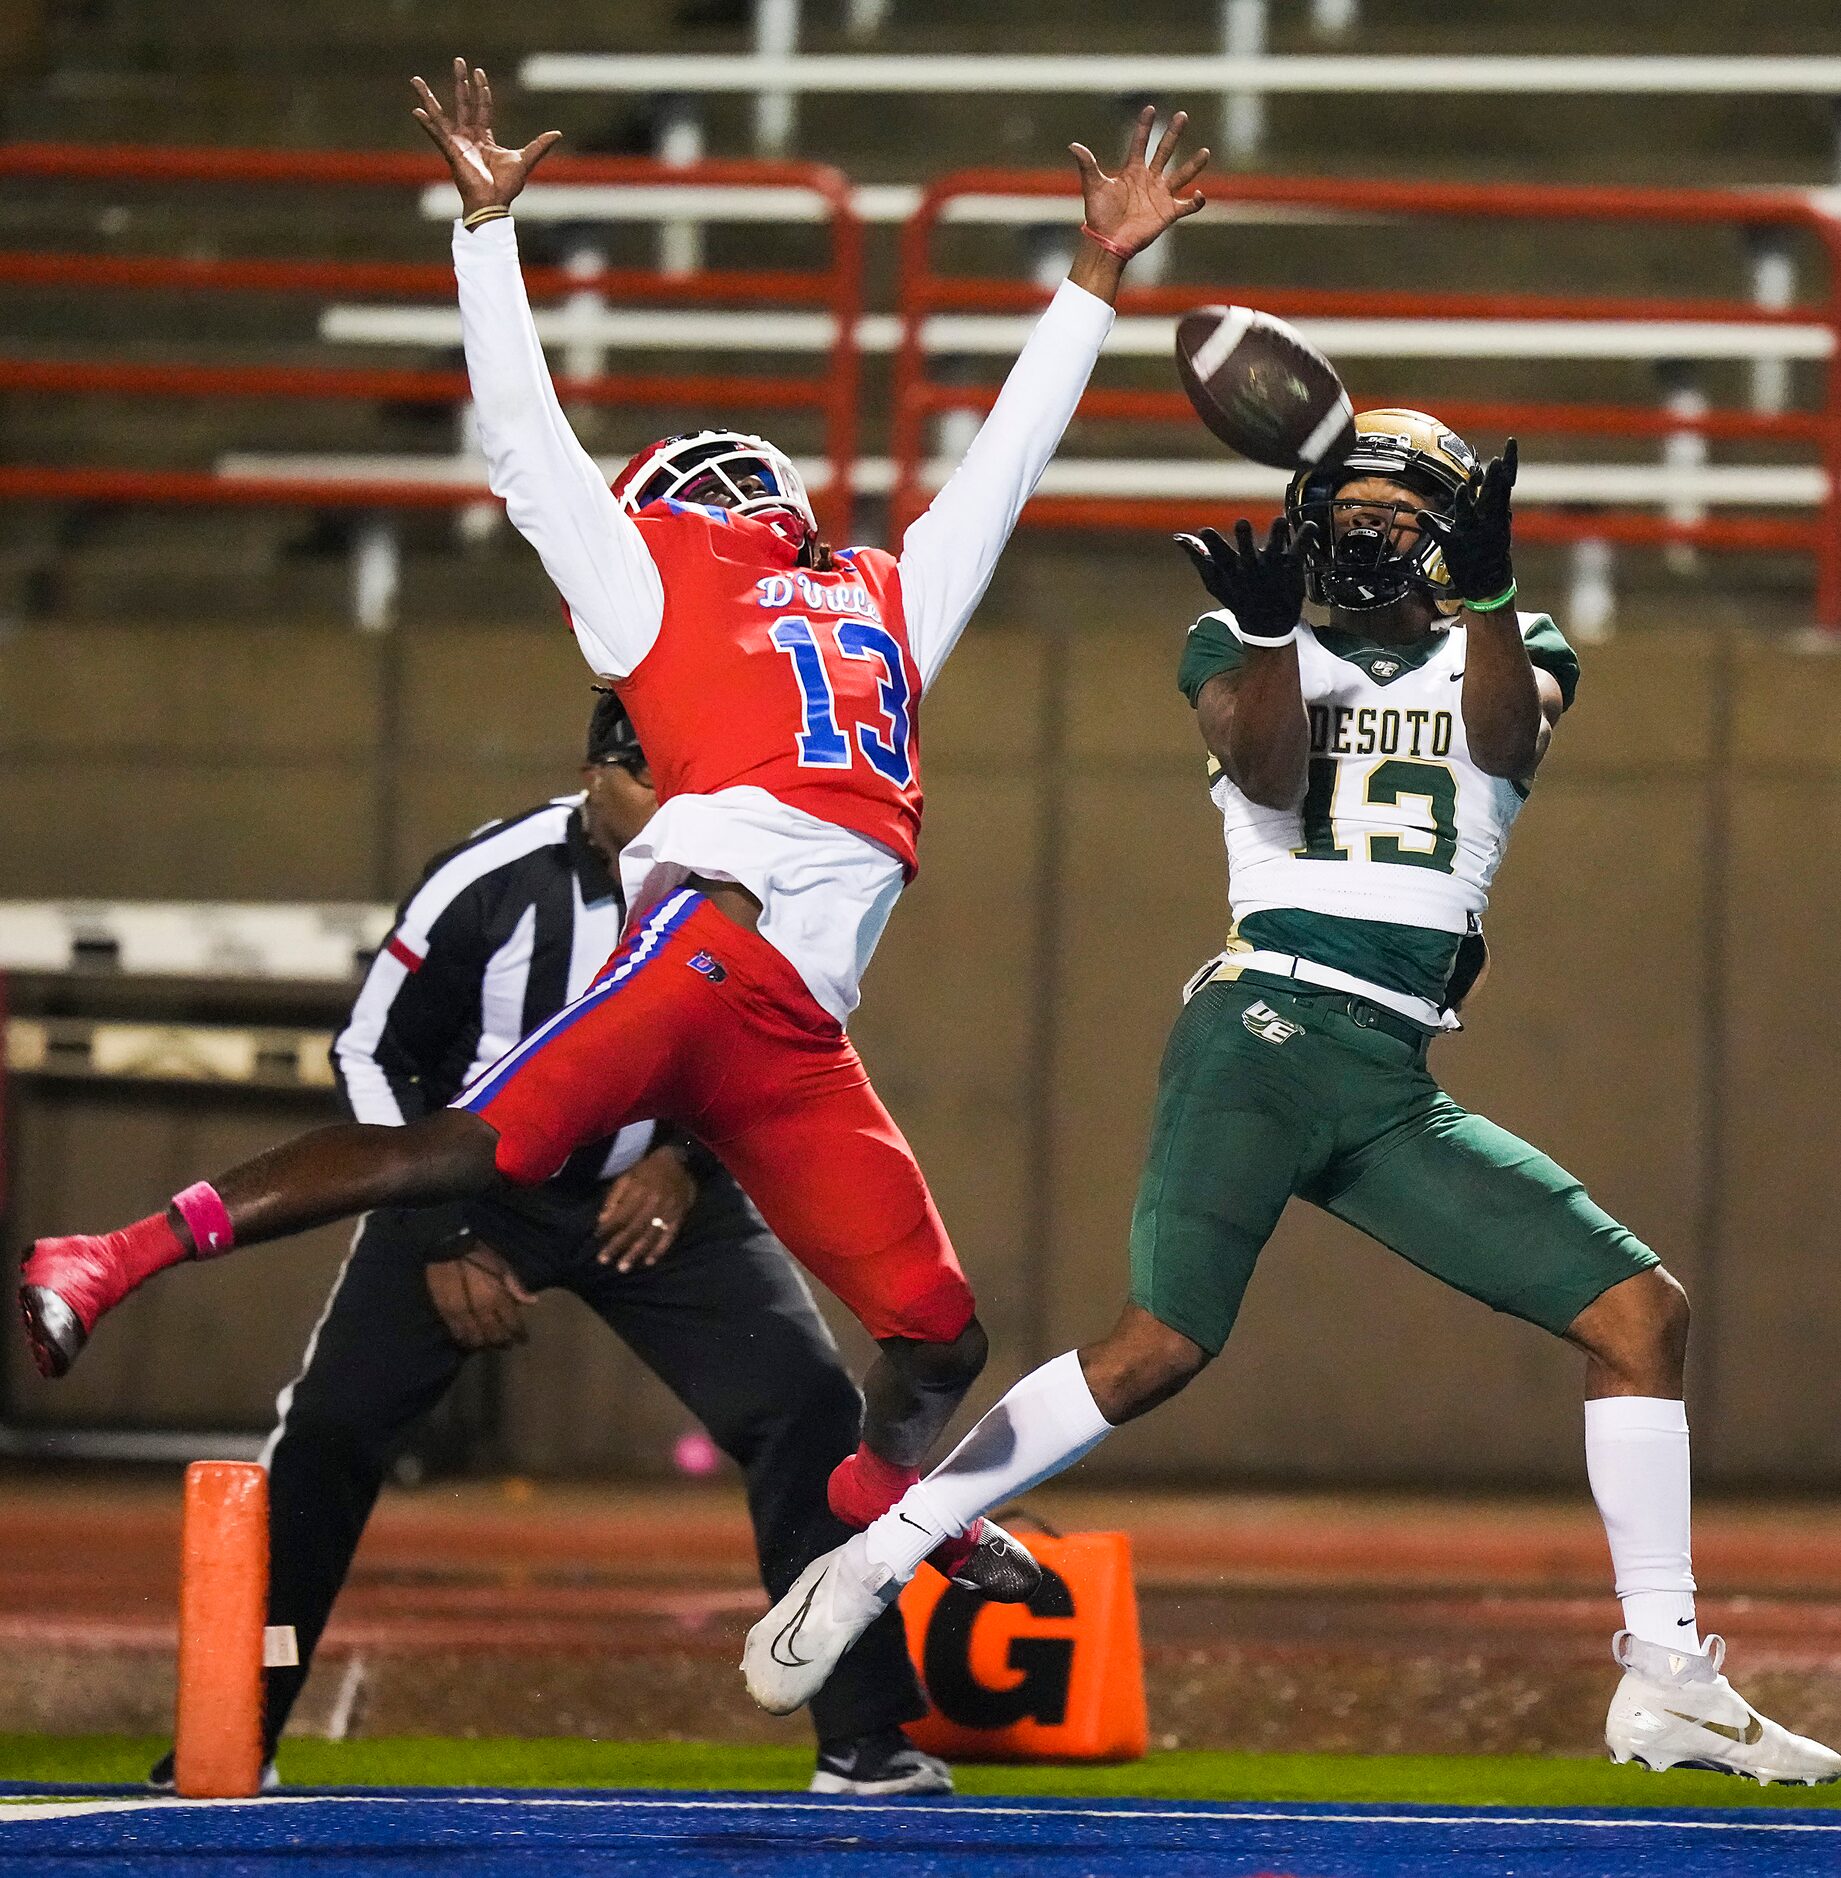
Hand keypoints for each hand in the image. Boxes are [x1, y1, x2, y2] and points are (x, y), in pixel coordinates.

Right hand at [411, 57, 561, 217]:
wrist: (494, 203)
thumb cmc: (506, 187)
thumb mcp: (525, 160)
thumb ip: (539, 146)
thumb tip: (557, 133)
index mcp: (484, 137)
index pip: (482, 107)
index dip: (481, 90)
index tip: (479, 72)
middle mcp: (468, 137)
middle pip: (463, 103)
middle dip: (461, 81)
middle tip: (458, 60)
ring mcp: (457, 143)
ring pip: (440, 115)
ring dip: (428, 98)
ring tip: (415, 80)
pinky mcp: (451, 152)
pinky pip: (436, 134)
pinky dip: (426, 124)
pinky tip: (415, 111)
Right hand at [425, 1241, 537, 1350]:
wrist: (449, 1248)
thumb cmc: (480, 1255)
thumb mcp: (503, 1266)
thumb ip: (516, 1286)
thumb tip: (533, 1302)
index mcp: (498, 1297)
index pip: (512, 1323)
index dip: (519, 1334)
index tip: (523, 1339)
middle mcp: (482, 1309)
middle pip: (495, 1335)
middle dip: (503, 1342)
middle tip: (508, 1345)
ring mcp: (463, 1313)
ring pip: (476, 1338)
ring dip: (484, 1344)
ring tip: (489, 1345)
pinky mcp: (446, 1313)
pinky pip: (457, 1333)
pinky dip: (465, 1340)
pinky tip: (469, 1342)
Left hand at [596, 1147, 696, 1271]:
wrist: (680, 1162)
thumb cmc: (648, 1170)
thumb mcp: (627, 1177)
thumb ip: (614, 1198)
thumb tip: (602, 1221)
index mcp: (638, 1191)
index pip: (620, 1215)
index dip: (608, 1228)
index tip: (597, 1239)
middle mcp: (653, 1203)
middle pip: (633, 1229)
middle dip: (617, 1246)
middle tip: (604, 1260)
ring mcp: (667, 1211)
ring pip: (649, 1236)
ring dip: (636, 1253)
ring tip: (623, 1267)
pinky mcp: (679, 1217)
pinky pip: (669, 1236)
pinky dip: (659, 1250)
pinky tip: (649, 1262)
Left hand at [1070, 106, 1208, 270]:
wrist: (1107, 242)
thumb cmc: (1099, 216)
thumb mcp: (1093, 187)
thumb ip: (1087, 165)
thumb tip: (1073, 146)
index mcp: (1132, 171)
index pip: (1140, 143)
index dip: (1144, 127)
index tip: (1150, 108)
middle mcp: (1149, 180)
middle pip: (1164, 152)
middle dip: (1173, 134)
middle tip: (1182, 116)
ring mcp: (1160, 195)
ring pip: (1182, 176)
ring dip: (1193, 165)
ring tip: (1205, 151)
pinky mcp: (1168, 213)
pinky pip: (1187, 206)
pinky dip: (1195, 202)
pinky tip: (1199, 195)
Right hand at [1175, 517, 1315, 641]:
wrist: (1267, 626)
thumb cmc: (1237, 599)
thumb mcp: (1215, 583)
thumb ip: (1199, 558)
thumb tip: (1179, 537)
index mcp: (1232, 570)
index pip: (1219, 556)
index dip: (1212, 544)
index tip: (1205, 531)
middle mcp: (1252, 567)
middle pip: (1247, 551)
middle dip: (1244, 538)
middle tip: (1242, 523)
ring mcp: (1274, 567)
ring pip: (1276, 548)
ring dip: (1277, 534)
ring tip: (1279, 520)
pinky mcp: (1292, 567)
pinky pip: (1300, 550)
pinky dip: (1306, 537)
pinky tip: (1310, 525)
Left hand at [1416, 438, 1516, 607]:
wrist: (1488, 584)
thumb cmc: (1491, 553)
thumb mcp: (1497, 525)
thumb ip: (1493, 504)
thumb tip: (1498, 485)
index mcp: (1498, 513)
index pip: (1505, 483)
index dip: (1508, 463)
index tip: (1510, 442)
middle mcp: (1487, 522)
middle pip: (1491, 495)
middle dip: (1494, 479)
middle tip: (1497, 460)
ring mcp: (1471, 534)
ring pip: (1469, 514)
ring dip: (1465, 501)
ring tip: (1463, 486)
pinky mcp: (1454, 547)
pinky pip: (1442, 534)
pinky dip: (1434, 524)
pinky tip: (1424, 515)